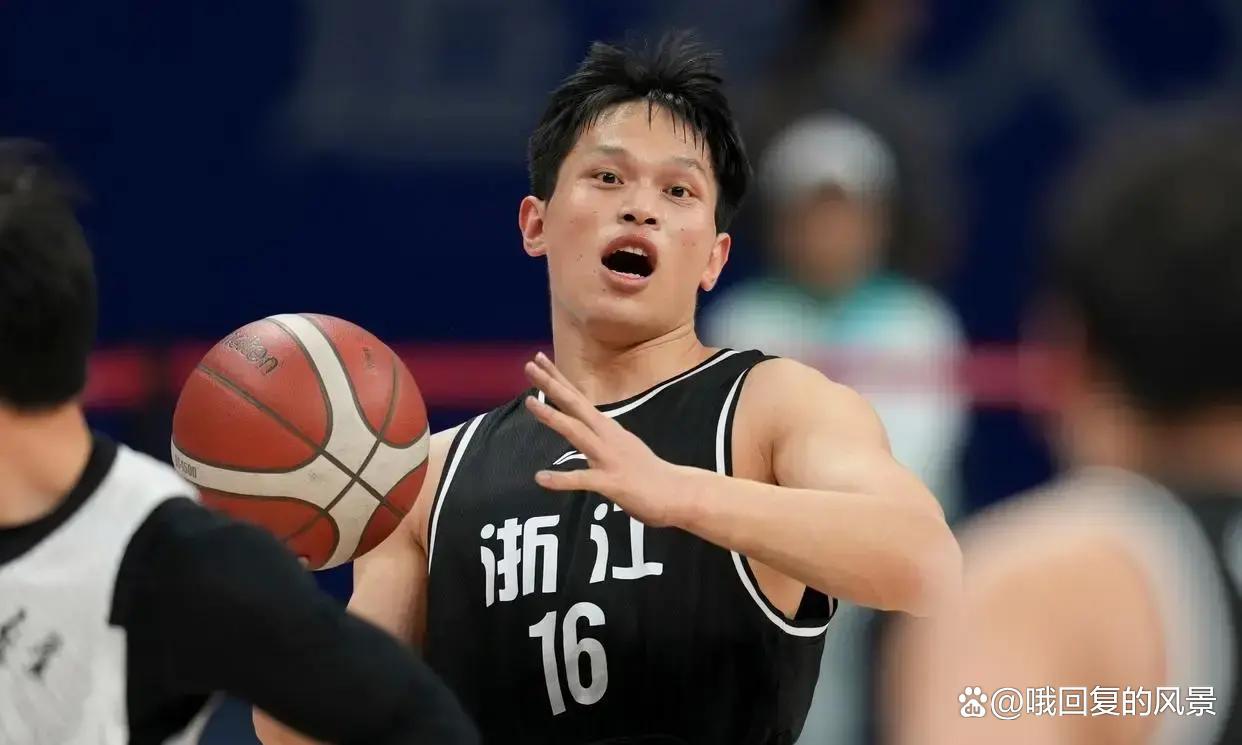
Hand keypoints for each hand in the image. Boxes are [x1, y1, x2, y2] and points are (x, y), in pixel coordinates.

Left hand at [523, 352, 689, 527]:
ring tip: (530, 403)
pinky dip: (561, 479)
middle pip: (576, 405)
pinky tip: (541, 478)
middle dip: (552, 385)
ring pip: (577, 433)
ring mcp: (610, 458)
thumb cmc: (648, 473)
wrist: (678, 493)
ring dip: (553, 417)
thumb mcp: (622, 447)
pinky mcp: (612, 482)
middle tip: (530, 365)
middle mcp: (608, 436)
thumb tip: (587, 430)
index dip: (558, 379)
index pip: (579, 399)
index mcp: (608, 429)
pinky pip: (583, 479)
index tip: (539, 360)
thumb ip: (602, 437)